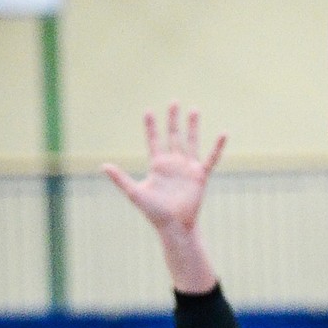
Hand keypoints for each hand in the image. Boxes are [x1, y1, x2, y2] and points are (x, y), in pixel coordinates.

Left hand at [103, 104, 226, 242]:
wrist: (174, 226)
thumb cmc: (154, 212)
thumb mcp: (135, 193)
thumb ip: (120, 178)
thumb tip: (103, 165)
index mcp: (158, 165)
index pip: (154, 140)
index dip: (151, 127)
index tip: (148, 111)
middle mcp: (173, 163)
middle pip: (173, 136)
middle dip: (173, 119)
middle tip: (174, 102)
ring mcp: (187, 168)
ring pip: (190, 142)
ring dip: (192, 126)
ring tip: (194, 110)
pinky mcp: (200, 176)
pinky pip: (210, 158)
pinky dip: (217, 147)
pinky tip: (224, 134)